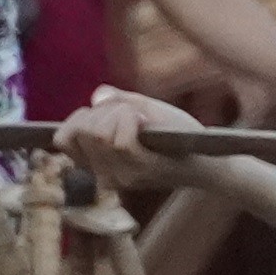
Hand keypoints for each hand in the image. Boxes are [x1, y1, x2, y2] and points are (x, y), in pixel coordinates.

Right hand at [58, 86, 191, 198]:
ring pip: (100, 133)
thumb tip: (97, 99)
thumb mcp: (143, 111)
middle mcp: (105, 175)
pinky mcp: (143, 171)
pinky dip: (130, 119)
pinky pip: (121, 141)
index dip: (80, 117)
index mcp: (97, 164)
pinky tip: (146, 120)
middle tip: (132, 113)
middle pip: (83, 131)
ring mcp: (123, 175)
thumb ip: (117, 101)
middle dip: (105, 111)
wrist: (212, 158)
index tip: (107, 112)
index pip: (63, 139)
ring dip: (120, 113)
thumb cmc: (177, 134)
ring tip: (141, 118)